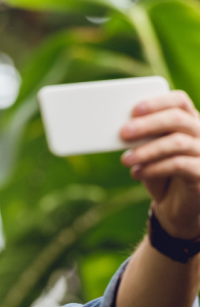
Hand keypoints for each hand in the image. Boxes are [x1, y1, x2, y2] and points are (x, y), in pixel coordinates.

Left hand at [121, 90, 199, 239]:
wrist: (174, 205)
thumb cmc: (158, 172)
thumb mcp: (147, 152)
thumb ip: (140, 138)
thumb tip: (119, 129)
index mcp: (187, 121)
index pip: (179, 101)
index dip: (158, 102)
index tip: (134, 109)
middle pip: (178, 119)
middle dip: (148, 124)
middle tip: (123, 132)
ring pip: (177, 142)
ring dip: (147, 150)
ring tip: (125, 159)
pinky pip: (179, 165)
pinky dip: (154, 168)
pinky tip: (136, 173)